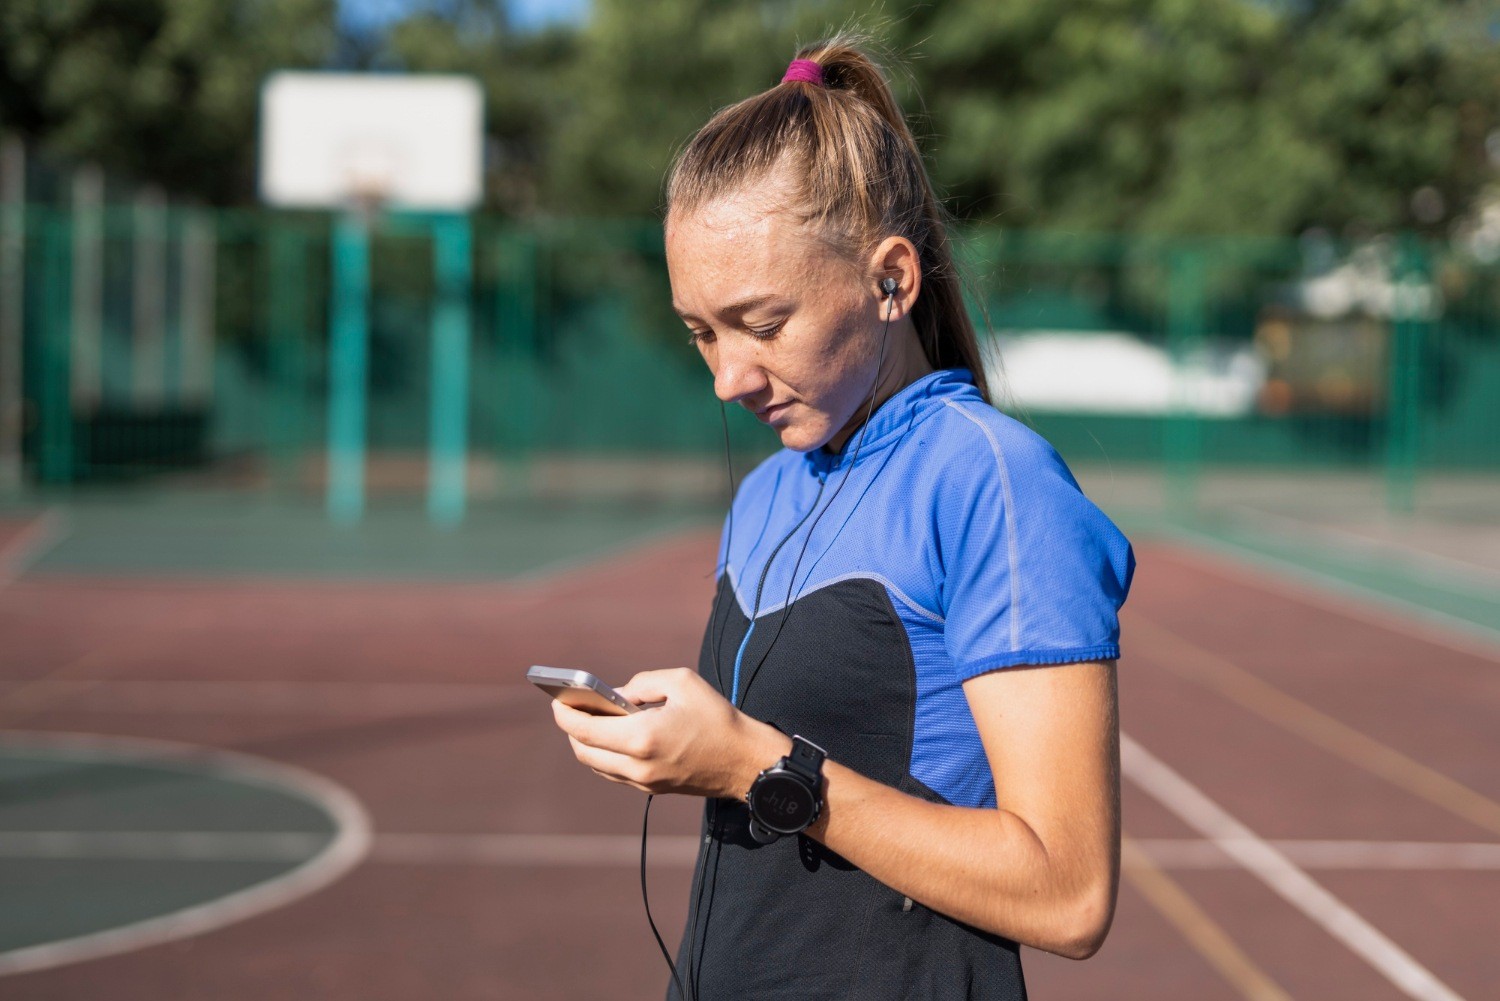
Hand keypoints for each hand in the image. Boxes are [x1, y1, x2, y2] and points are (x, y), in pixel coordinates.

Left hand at [549, 667, 788, 797]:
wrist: (746, 762)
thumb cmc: (717, 717)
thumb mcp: (681, 682)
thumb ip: (641, 684)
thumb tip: (615, 695)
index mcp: (642, 737)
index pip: (586, 730)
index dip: (565, 714)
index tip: (556, 700)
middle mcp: (638, 766)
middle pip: (584, 752)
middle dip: (572, 729)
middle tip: (570, 707)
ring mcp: (645, 783)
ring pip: (597, 766)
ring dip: (587, 744)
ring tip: (589, 719)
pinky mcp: (653, 789)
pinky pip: (616, 773)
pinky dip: (605, 755)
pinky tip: (612, 736)